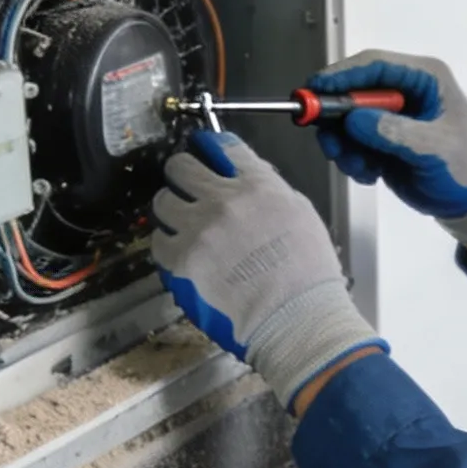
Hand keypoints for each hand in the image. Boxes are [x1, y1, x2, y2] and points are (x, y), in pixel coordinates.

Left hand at [151, 131, 387, 405]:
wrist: (297, 321)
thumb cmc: (308, 276)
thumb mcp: (302, 215)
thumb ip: (270, 190)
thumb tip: (243, 178)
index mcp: (258, 186)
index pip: (222, 146)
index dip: (209, 146)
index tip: (204, 151)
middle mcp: (224, 202)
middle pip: (181, 166)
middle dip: (182, 174)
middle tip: (186, 186)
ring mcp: (199, 232)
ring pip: (163, 201)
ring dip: (172, 210)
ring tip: (185, 226)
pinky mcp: (181, 263)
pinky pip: (159, 242)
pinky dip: (169, 246)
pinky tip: (184, 254)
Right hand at [307, 51, 466, 243]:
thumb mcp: (435, 149)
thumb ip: (395, 132)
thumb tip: (355, 119)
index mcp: (424, 78)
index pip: (374, 66)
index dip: (341, 76)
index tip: (315, 91)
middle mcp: (404, 91)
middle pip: (352, 91)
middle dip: (336, 119)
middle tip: (332, 145)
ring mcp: (390, 116)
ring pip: (345, 120)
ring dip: (343, 145)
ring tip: (360, 168)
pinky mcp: (381, 140)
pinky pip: (351, 143)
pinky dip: (352, 160)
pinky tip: (370, 174)